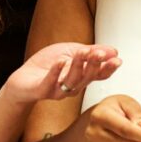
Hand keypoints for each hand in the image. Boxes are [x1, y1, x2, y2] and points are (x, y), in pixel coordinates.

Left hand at [4, 42, 120, 103]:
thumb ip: (90, 51)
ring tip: (81, 53)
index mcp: (81, 76)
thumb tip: (112, 51)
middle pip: (87, 77)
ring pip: (72, 80)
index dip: (108, 68)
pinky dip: (55, 72)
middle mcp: (73, 86)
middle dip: (94, 65)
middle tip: (99, 54)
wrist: (24, 78)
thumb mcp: (71, 52)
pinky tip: (60, 61)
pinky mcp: (43, 90)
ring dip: (78, 66)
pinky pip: (50, 83)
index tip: (117, 60)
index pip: (99, 74)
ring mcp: (58, 90)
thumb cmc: (47, 65)